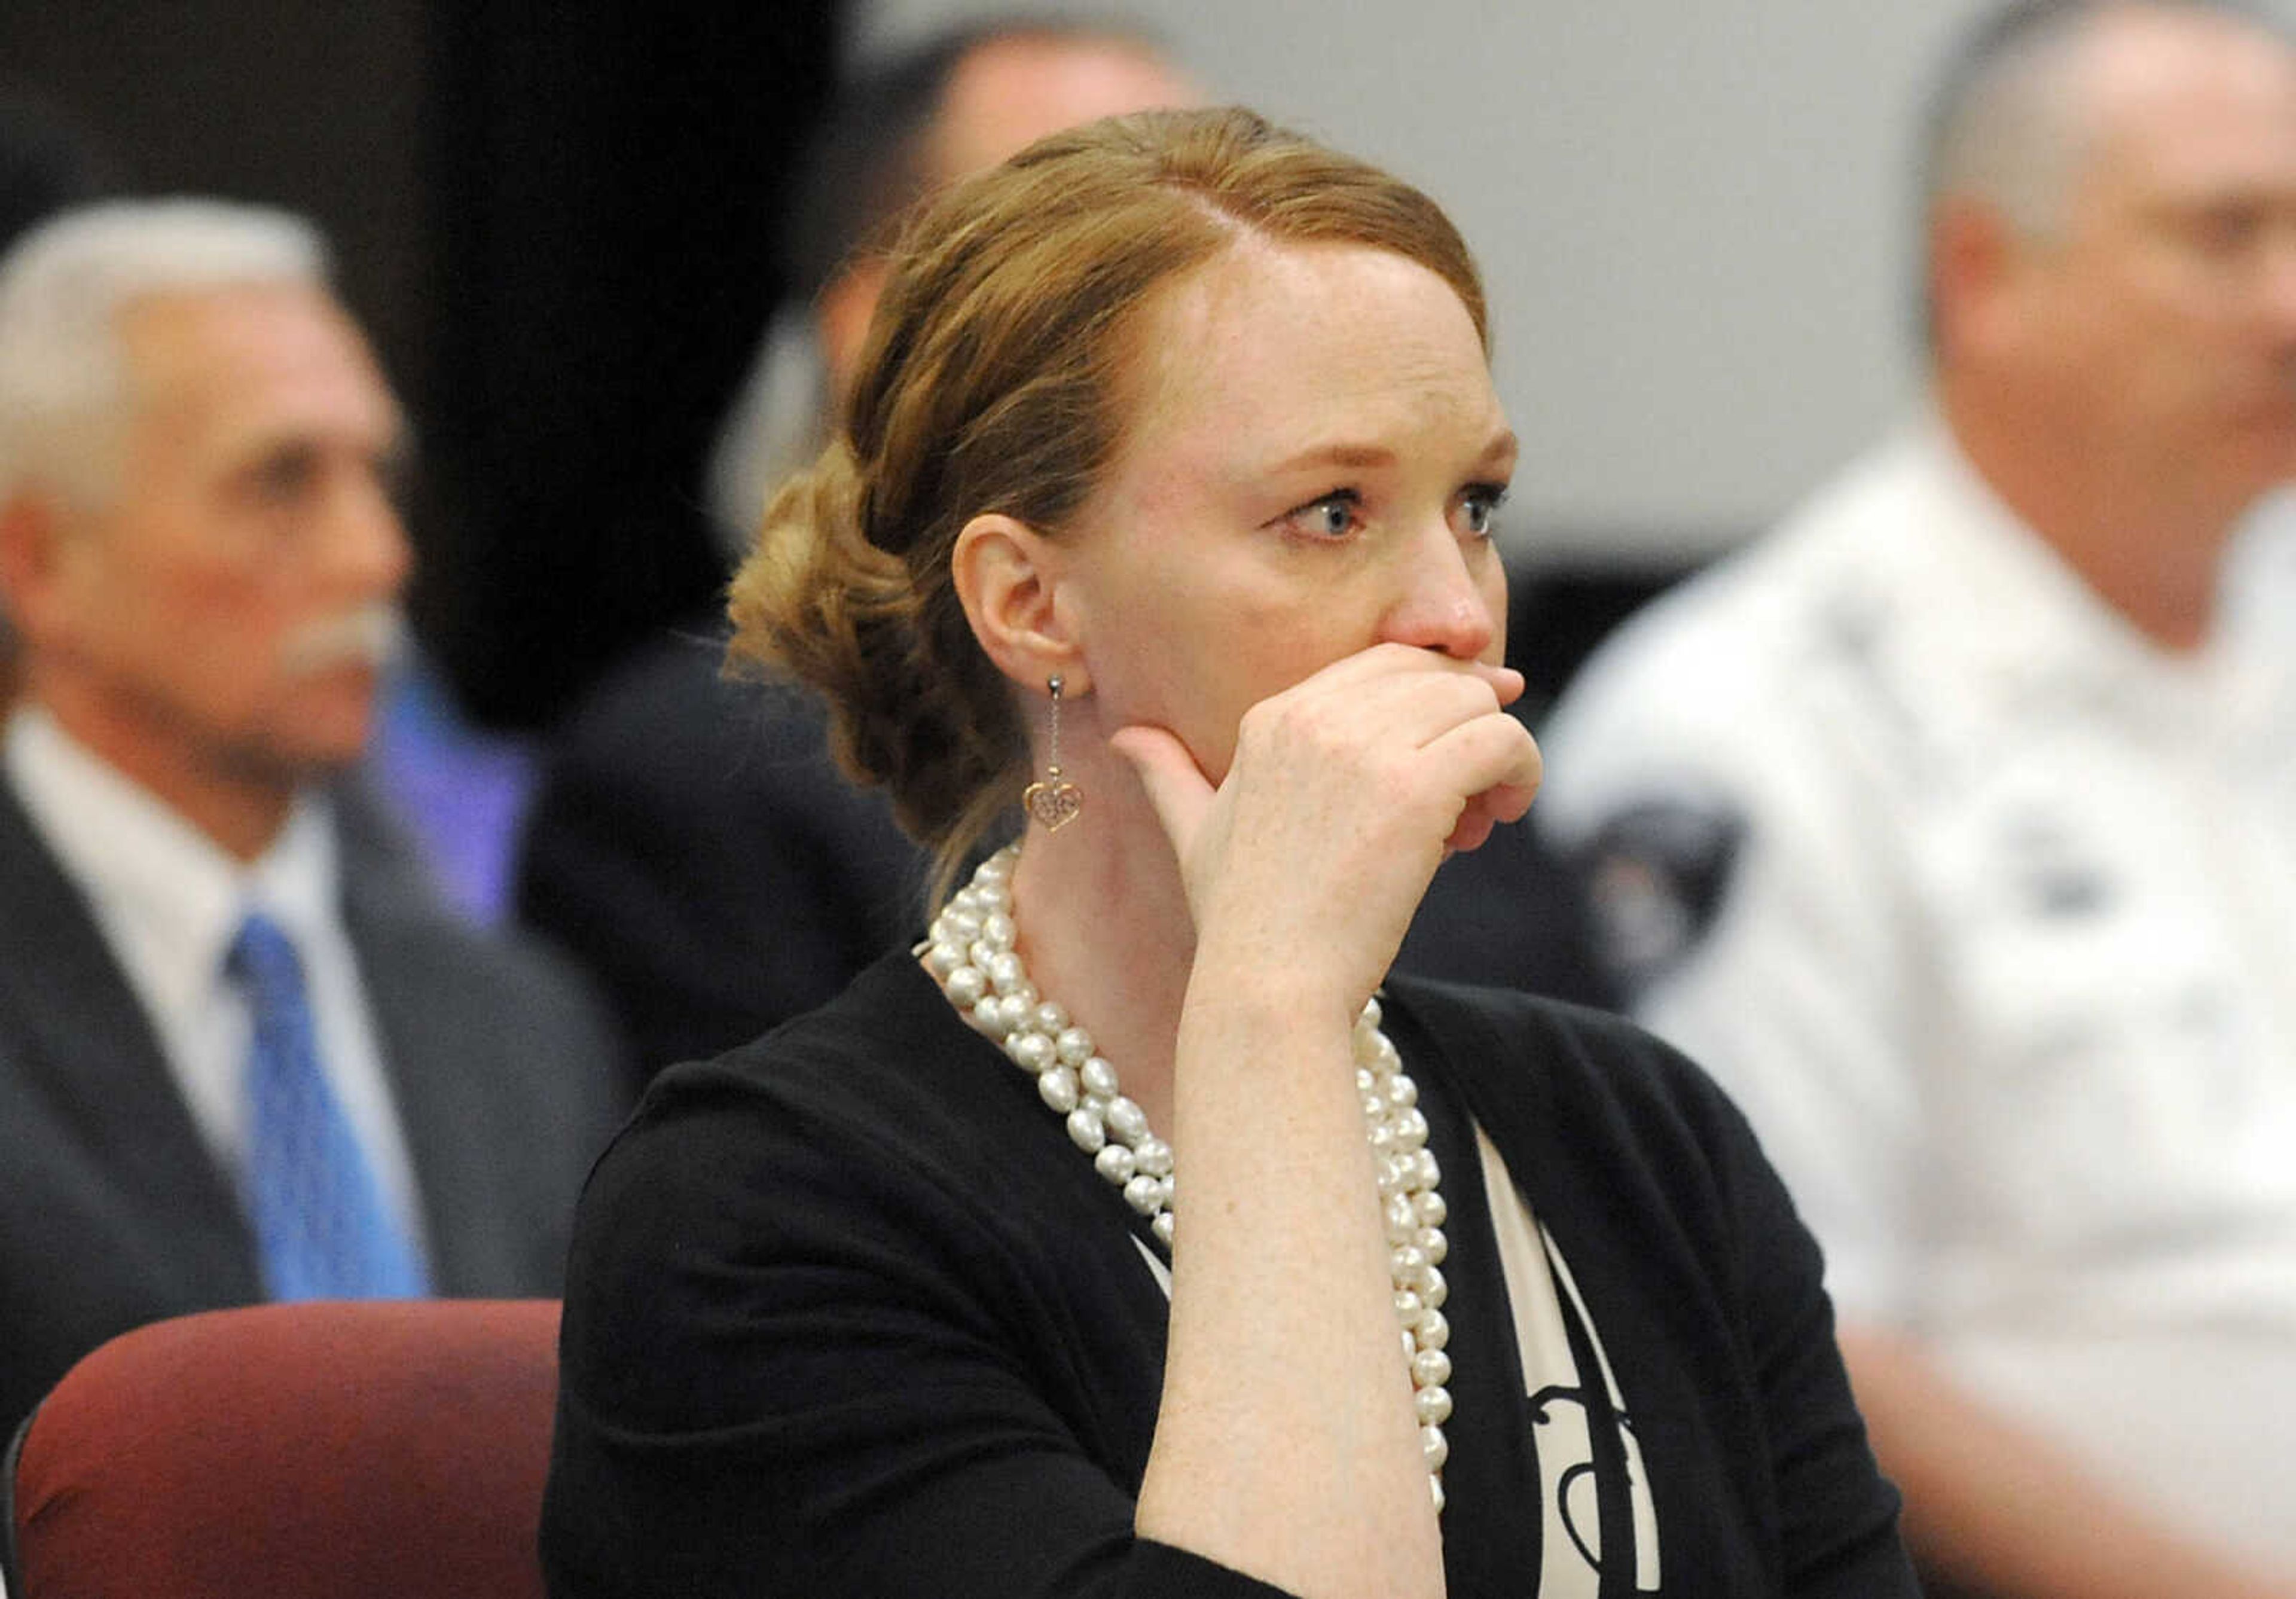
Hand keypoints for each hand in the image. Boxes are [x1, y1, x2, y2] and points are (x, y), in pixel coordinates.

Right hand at [1111, 643, 1541, 1012]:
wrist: (1267, 984)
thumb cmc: (1238, 921)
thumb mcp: (1192, 833)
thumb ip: (1166, 774)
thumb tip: (1126, 738)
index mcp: (1273, 717)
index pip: (1383, 664)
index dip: (1431, 699)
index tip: (1452, 750)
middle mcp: (1316, 717)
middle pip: (1435, 675)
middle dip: (1467, 722)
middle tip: (1474, 792)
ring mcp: (1366, 748)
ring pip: (1475, 702)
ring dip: (1498, 751)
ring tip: (1487, 813)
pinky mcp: (1417, 787)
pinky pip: (1500, 739)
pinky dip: (1520, 770)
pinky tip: (1504, 814)